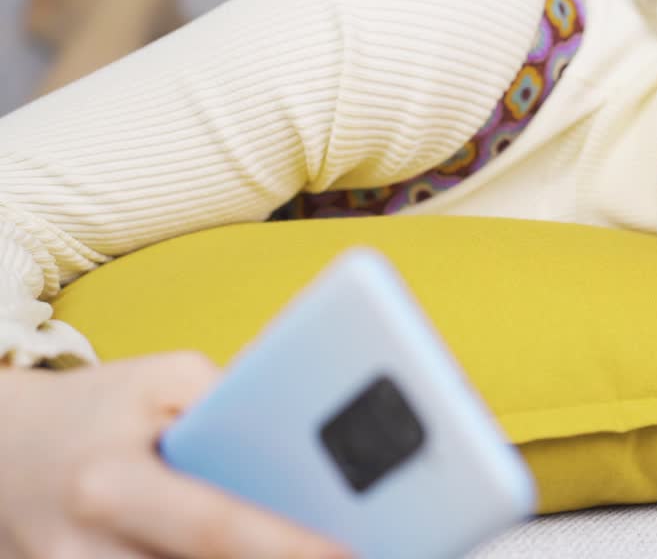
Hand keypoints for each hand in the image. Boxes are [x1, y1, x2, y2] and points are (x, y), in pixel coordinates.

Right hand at [0, 352, 351, 557]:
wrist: (3, 451)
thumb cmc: (97, 411)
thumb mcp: (160, 380)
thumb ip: (232, 399)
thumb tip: (306, 431)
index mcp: (111, 485)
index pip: (215, 529)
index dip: (287, 547)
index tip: (350, 551)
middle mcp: (88, 553)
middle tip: (357, 553)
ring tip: (316, 549)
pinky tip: (272, 553)